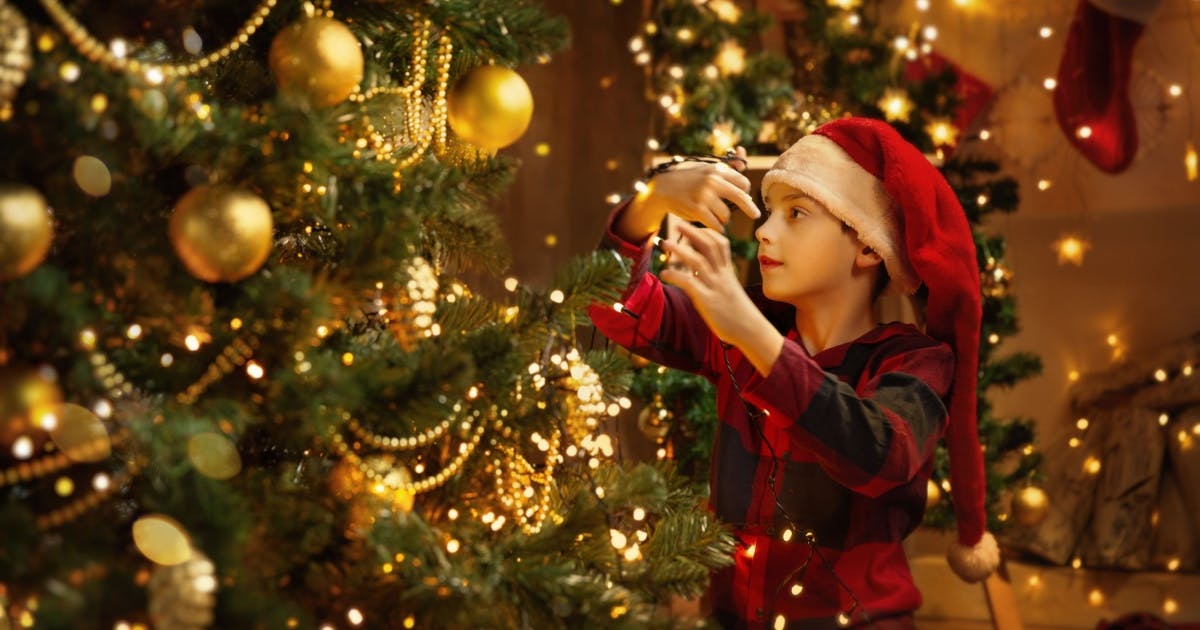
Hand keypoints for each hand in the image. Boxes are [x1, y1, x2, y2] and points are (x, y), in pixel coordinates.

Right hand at [644, 156, 758, 230]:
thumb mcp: (707, 167)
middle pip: (741, 197)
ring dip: (723, 218)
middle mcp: (712, 181)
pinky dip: (716, 227)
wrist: (662, 187)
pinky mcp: (697, 209)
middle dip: (750, 208)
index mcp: (717, 170)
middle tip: (756, 215)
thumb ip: (727, 164)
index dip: (744, 192)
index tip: (742, 197)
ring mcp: (704, 196)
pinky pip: (716, 224)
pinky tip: (713, 224)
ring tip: (714, 215)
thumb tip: (742, 150)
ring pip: (726, 214)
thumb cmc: (688, 178)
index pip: (743, 183)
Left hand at [658, 222, 765, 345]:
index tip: (694, 227)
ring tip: (665, 243)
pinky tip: (664, 273)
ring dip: (680, 250)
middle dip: (693, 232)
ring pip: (698, 261)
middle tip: (677, 223)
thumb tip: (697, 272)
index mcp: (728, 271)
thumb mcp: (728, 290)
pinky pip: (690, 283)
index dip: (707, 232)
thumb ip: (715, 278)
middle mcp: (722, 275)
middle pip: (709, 246)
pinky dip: (676, 275)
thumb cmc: (738, 312)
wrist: (751, 330)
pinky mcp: (707, 301)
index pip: (720, 243)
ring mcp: (715, 287)